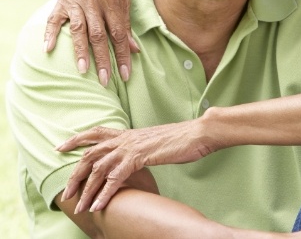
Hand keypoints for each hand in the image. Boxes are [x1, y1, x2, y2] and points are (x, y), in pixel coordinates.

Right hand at [43, 0, 138, 85]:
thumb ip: (126, 24)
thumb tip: (133, 50)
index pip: (119, 33)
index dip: (122, 55)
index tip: (125, 74)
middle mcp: (94, 0)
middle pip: (99, 35)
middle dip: (103, 59)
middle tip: (105, 80)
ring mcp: (76, 0)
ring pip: (78, 30)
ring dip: (80, 52)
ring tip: (83, 71)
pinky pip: (54, 18)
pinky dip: (50, 34)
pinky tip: (48, 49)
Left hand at [57, 121, 218, 212]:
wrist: (199, 132)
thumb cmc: (183, 139)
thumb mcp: (157, 143)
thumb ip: (143, 148)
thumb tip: (137, 157)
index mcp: (131, 133)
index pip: (97, 133)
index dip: (78, 138)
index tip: (61, 146)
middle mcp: (127, 137)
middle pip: (91, 153)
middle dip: (75, 173)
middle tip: (66, 192)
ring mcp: (132, 146)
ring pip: (100, 167)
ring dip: (87, 190)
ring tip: (80, 207)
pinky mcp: (140, 156)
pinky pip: (115, 177)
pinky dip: (105, 193)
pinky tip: (99, 205)